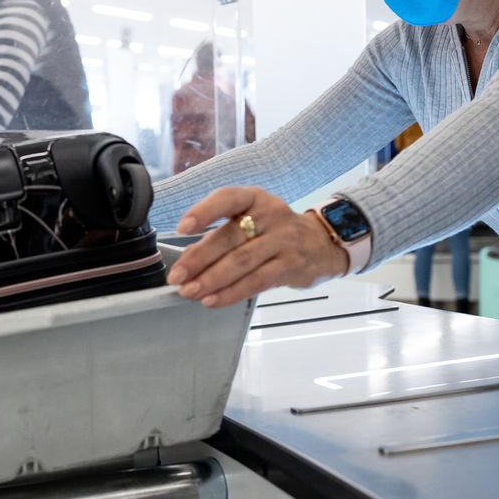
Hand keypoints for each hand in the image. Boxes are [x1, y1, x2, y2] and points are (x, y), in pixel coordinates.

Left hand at [165, 186, 348, 307]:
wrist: (322, 243)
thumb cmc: (274, 232)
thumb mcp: (252, 220)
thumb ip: (222, 236)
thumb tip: (187, 262)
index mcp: (255, 198)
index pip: (227, 198)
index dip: (204, 212)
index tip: (182, 228)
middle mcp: (270, 215)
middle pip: (230, 237)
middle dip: (198, 259)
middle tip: (177, 276)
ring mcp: (283, 241)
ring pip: (242, 262)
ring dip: (211, 279)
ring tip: (189, 291)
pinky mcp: (290, 266)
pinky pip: (256, 282)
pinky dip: (231, 293)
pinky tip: (212, 300)